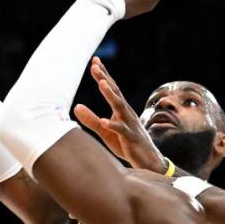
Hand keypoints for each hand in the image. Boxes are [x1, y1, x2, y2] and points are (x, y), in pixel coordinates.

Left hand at [74, 58, 166, 172]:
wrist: (148, 162)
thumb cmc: (126, 145)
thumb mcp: (105, 131)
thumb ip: (91, 119)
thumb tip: (76, 107)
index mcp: (120, 110)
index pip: (112, 89)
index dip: (103, 75)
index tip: (95, 61)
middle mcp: (126, 113)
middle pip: (115, 92)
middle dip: (105, 79)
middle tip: (95, 66)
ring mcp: (129, 124)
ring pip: (119, 107)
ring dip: (110, 95)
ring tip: (101, 84)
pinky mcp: (130, 138)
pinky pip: (121, 130)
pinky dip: (112, 125)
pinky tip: (104, 121)